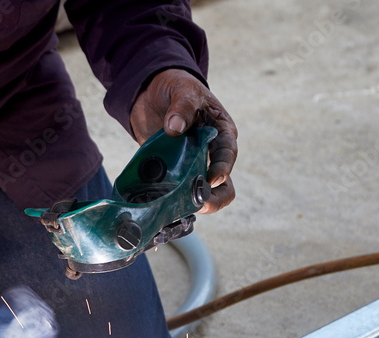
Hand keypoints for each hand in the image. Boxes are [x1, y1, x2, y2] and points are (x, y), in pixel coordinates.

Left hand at [129, 68, 237, 213]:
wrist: (150, 92)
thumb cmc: (176, 87)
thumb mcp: (183, 89)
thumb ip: (182, 106)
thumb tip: (175, 127)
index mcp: (220, 133)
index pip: (227, 155)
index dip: (222, 169)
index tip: (212, 179)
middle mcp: (210, 153)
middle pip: (222, 185)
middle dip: (212, 196)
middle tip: (198, 203)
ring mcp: (191, 165)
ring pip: (201, 193)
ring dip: (191, 202)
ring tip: (179, 208)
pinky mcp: (173, 172)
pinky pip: (176, 192)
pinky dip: (170, 199)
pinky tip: (161, 204)